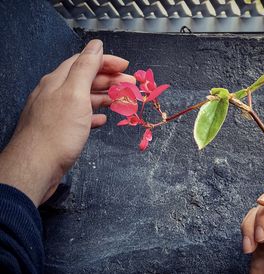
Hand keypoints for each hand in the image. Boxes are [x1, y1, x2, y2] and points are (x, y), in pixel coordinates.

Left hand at [0, 40, 134, 205]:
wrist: (36, 167)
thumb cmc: (58, 130)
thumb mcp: (75, 93)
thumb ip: (85, 68)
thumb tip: (96, 45)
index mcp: (58, 81)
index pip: (84, 62)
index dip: (106, 61)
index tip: (127, 66)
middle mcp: (55, 93)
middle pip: (85, 79)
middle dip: (110, 79)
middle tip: (131, 86)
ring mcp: (56, 112)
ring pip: (84, 98)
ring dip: (104, 97)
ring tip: (123, 101)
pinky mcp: (59, 130)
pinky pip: (79, 117)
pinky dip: (93, 115)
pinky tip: (102, 119)